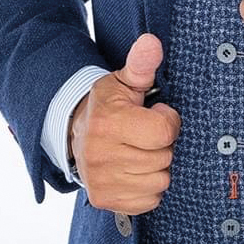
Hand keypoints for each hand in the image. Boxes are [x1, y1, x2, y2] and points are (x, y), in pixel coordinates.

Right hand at [68, 34, 180, 212]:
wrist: (75, 133)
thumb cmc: (108, 105)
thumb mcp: (123, 81)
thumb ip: (141, 64)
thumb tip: (152, 42)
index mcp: (108, 122)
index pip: (164, 131)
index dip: (168, 121)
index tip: (156, 115)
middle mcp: (100, 155)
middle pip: (164, 158)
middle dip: (162, 145)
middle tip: (145, 135)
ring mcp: (101, 181)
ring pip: (160, 181)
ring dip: (157, 167)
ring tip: (139, 151)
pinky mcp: (103, 200)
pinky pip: (150, 201)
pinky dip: (148, 188)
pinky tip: (135, 170)